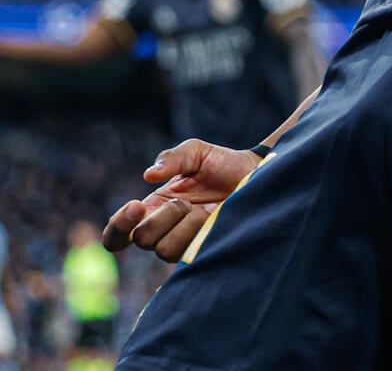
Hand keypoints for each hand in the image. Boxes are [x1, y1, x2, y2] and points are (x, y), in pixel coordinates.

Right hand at [102, 138, 262, 261]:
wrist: (257, 176)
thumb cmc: (223, 164)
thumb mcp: (197, 152)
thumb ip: (172, 158)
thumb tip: (148, 175)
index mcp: (153, 209)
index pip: (118, 235)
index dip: (118, 227)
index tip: (136, 206)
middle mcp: (164, 231)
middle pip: (142, 239)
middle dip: (162, 217)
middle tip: (184, 202)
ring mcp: (183, 245)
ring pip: (164, 250)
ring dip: (185, 225)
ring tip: (205, 210)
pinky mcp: (203, 255)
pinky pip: (189, 255)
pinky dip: (200, 233)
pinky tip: (213, 219)